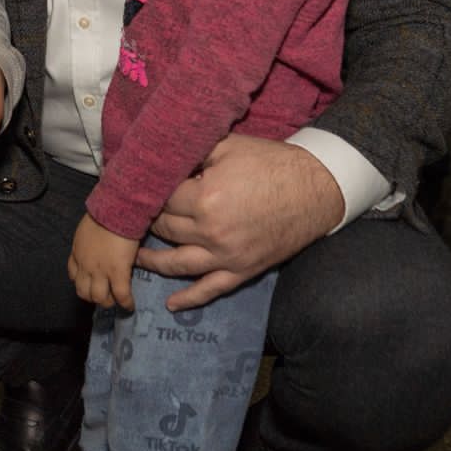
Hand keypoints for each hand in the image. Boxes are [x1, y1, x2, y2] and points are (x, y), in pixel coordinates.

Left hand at [68, 215, 139, 309]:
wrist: (116, 210)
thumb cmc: (105, 212)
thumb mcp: (86, 228)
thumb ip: (87, 240)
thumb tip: (96, 244)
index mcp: (77, 252)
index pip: (73, 275)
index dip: (81, 282)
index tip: (90, 283)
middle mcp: (85, 265)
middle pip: (83, 291)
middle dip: (93, 297)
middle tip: (104, 295)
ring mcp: (100, 271)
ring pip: (99, 297)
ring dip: (107, 302)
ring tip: (116, 301)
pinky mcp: (117, 272)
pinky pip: (120, 295)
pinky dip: (125, 303)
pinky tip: (130, 306)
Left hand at [137, 135, 341, 310]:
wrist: (315, 188)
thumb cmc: (271, 162)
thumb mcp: (227, 146)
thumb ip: (193, 153)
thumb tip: (164, 157)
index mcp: (205, 198)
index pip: (163, 199)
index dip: (152, 191)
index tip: (141, 189)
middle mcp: (211, 232)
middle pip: (166, 230)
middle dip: (150, 221)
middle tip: (137, 216)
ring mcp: (227, 256)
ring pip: (178, 264)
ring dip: (153, 262)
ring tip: (135, 258)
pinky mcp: (243, 270)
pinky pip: (211, 290)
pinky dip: (189, 299)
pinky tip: (171, 304)